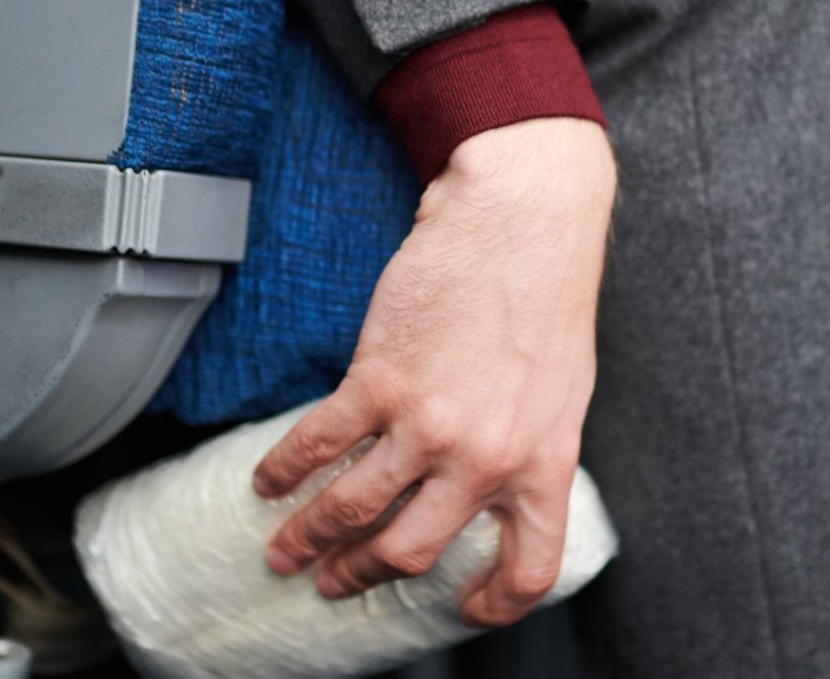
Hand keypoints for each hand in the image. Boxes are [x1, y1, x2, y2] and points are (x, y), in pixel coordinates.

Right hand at [252, 117, 614, 627]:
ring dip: (309, 539)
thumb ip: (527, 448)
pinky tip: (267, 482)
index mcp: (544, 463)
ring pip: (353, 510)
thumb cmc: (548, 296)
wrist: (522, 220)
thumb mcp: (563, 392)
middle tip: (337, 582)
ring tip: (286, 551)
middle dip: (363, 575)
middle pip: (412, 551)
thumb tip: (487, 487)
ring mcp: (430, 422)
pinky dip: (283, 471)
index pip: (530, 566)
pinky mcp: (380, 379)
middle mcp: (487, 457)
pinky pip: (317, 445)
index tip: (463, 609)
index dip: (496, 604)